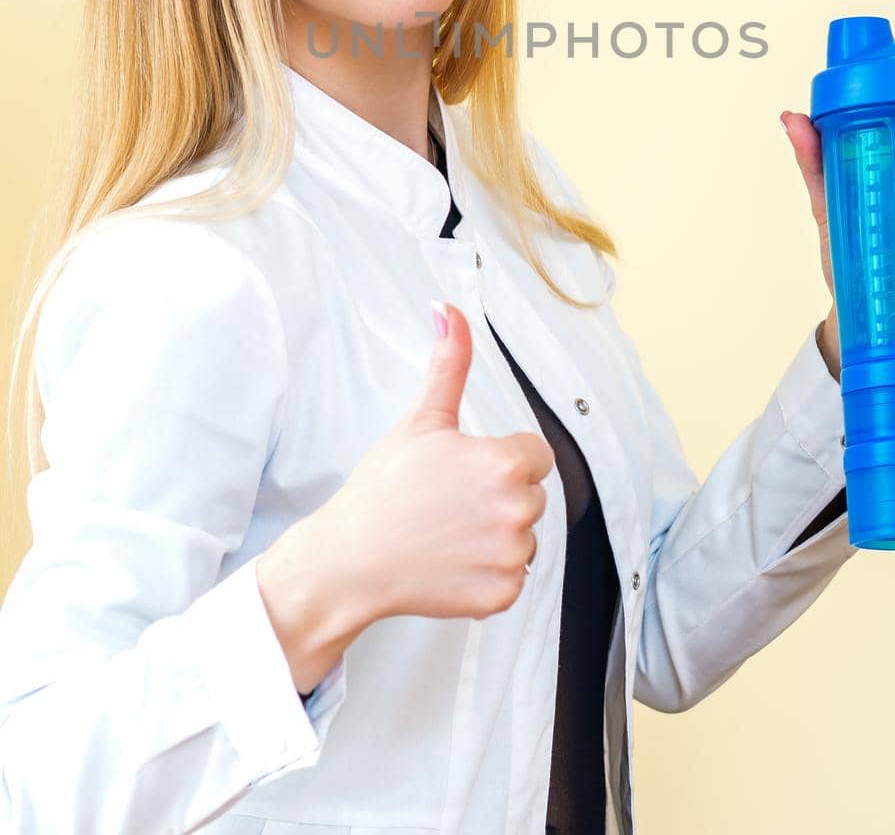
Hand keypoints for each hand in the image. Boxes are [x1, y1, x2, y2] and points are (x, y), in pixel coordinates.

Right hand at [298, 302, 554, 627]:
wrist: (350, 559)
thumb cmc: (383, 488)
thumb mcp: (421, 419)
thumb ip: (448, 363)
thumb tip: (448, 310)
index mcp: (506, 462)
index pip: (534, 454)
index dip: (499, 459)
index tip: (464, 471)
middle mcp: (518, 510)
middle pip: (530, 495)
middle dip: (499, 496)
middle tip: (449, 501)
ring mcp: (512, 558)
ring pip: (523, 536)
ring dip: (496, 535)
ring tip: (447, 532)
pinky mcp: (501, 596)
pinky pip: (511, 577)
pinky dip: (487, 573)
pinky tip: (450, 562)